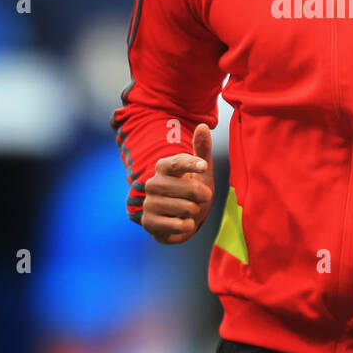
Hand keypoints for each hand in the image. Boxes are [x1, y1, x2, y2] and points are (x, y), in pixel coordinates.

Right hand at [142, 123, 214, 244]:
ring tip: (187, 210)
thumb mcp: (201, 170)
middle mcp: (153, 183)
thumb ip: (202, 149)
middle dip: (203, 197)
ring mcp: (149, 203)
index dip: (193, 164)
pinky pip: (180, 225)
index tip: (204, 166)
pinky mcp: (149, 223)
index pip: (178, 161)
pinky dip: (187, 226)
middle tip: (199, 199)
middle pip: (192, 189)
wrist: (179, 219)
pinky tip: (181, 222)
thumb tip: (203, 126)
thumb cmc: (191, 190)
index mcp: (163, 167)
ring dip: (195, 212)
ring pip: (188, 208)